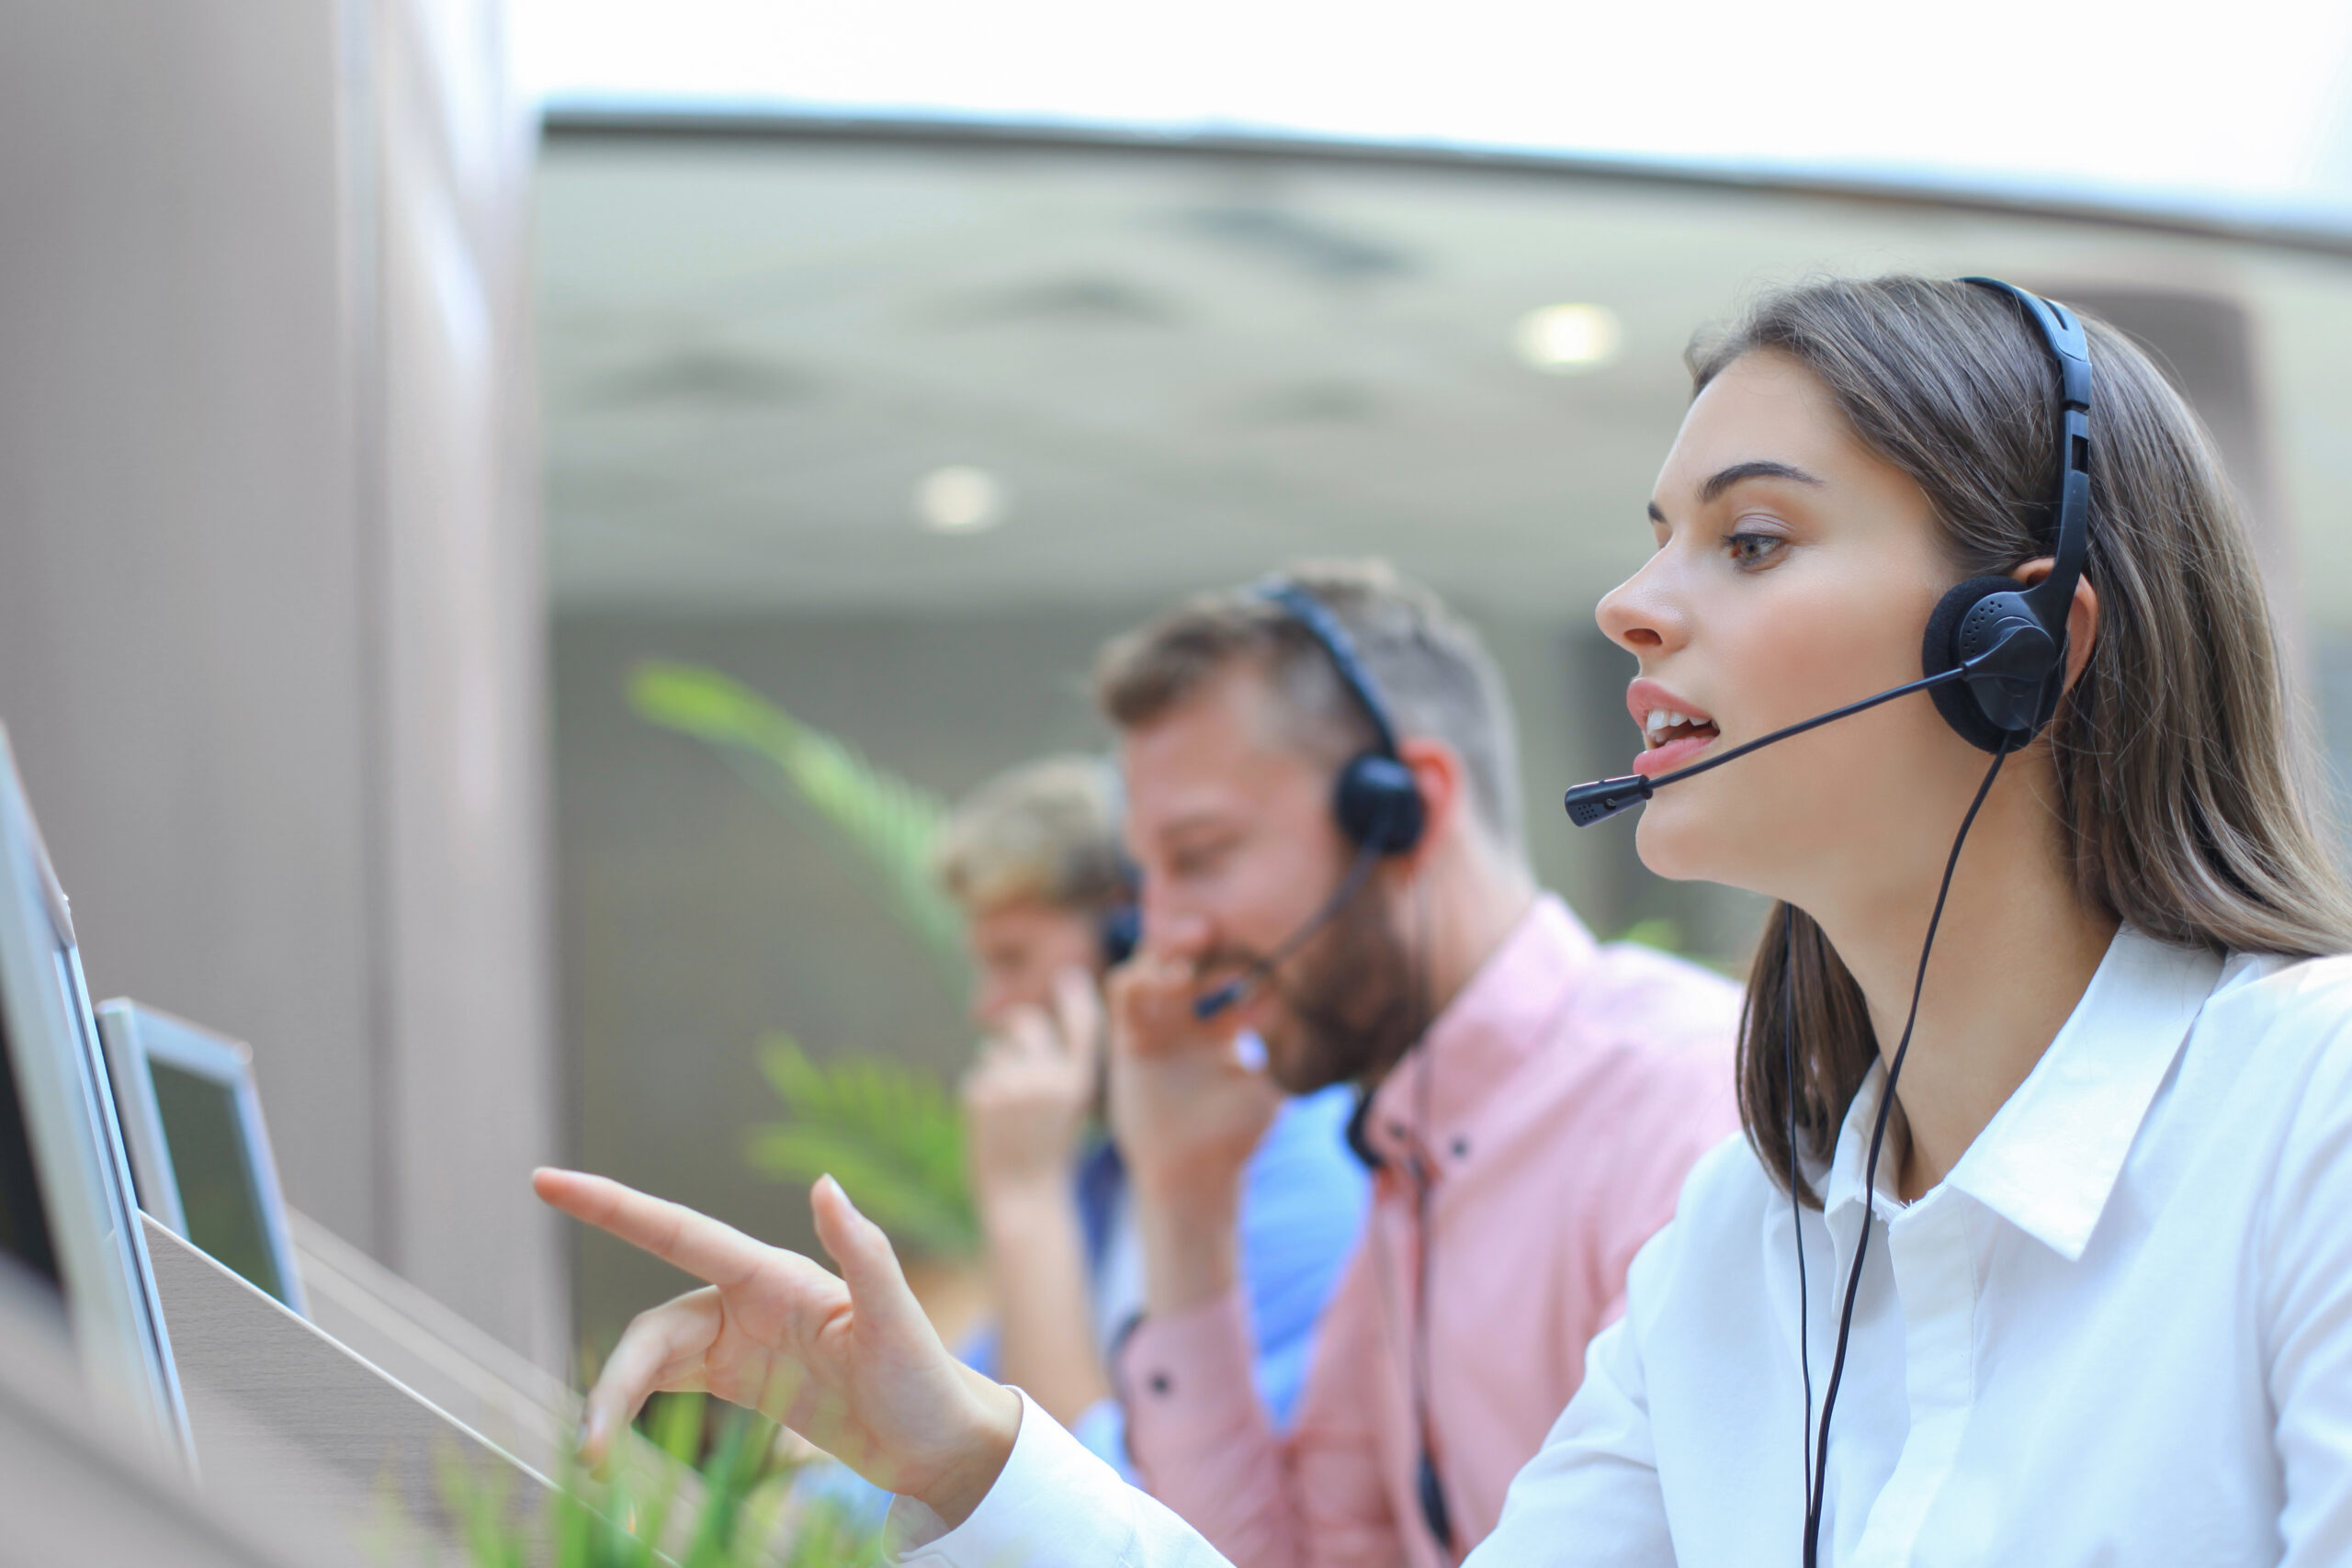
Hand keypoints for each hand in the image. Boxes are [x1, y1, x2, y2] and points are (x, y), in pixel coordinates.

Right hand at [532, 1168, 1020, 1525]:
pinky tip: (611, 1446)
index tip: (547, 1181)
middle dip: (614, 1377)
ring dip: (616, 1400)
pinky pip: (666, 1385)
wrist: (938, 1444)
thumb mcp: (897, 1319)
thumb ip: (863, 1251)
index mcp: (775, 1275)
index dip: (612, 1206)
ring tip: (594, 1458)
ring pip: (650, 1359)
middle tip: (590, 1443)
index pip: (678, 1231)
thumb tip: (824, 1183)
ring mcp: (740, 1341)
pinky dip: (633, 1408)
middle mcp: (748, 1300)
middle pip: (653, 1326)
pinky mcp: (740, 1382)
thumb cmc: (924, 1378)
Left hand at [961, 966, 1101, 1208]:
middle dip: (1017, 1026)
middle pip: (1025, 1022)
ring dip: (998, 1066)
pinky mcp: (979, 1097)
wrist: (1022, 1198)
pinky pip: (976, 1075)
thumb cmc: (1050, 1152)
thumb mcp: (1071, 1109)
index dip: (1075, 998)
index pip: (1080, 1025)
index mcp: (1078, 1083)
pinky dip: (982, 1092)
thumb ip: (1056, 1065)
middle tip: (1015, 1041)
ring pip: (994, 1049)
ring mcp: (1011, 1086)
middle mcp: (1047, 1079)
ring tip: (1009, 1107)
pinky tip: (994, 1122)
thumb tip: (1024, 1020)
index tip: (1069, 977)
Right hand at [1106, 916, 1279, 1312]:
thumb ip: (1278, 1056)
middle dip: (1214, 941)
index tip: (1272, 950)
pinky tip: (1169, 974)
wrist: (1191, 1177)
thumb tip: (1320, 1030)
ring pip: (1160, 964)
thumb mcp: (1267, 1092)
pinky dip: (1143, 973)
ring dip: (1176, 943)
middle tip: (1229, 926)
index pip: (1236, 979)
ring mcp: (1158, 1027)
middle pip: (1198, 963)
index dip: (1253, 961)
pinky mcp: (1127, 1036)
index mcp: (1225, 1030)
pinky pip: (1124, 989)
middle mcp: (1190, 1023)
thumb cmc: (1234, 1139)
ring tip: (1200, 933)